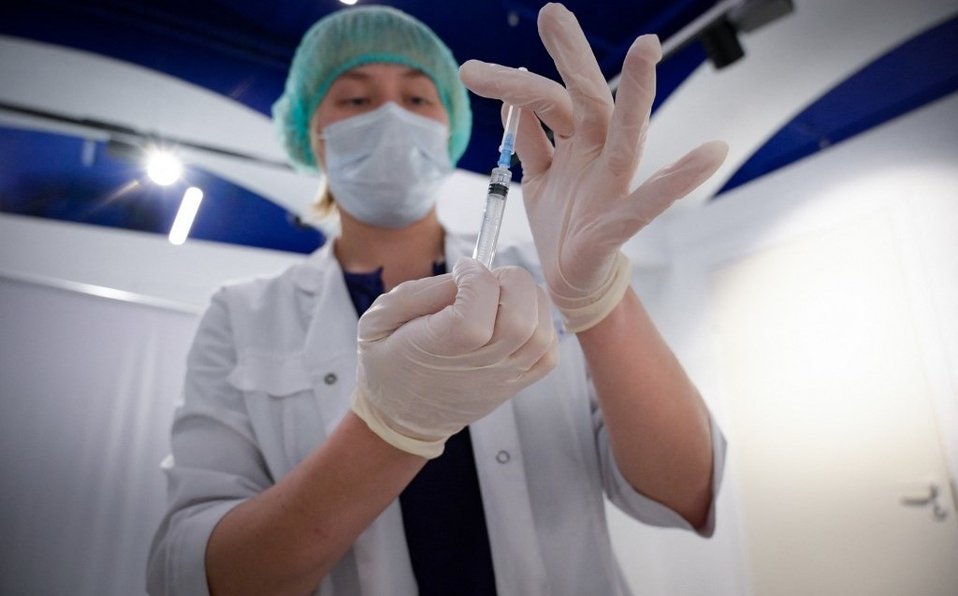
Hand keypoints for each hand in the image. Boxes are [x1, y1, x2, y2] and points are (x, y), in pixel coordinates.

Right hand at [351, 258, 557, 458]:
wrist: (402, 416)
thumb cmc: (389, 362)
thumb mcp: (377, 322)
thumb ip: (415, 294)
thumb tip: (462, 278)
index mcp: (436, 350)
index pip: (474, 314)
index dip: (474, 279)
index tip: (461, 271)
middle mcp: (477, 367)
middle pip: (520, 320)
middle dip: (510, 282)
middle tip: (487, 279)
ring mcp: (502, 377)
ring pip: (541, 332)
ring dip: (529, 300)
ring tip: (501, 294)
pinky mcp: (517, 383)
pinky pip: (549, 352)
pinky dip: (542, 326)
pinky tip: (515, 317)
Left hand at [460, 3, 727, 331]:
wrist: (569, 280)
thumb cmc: (562, 224)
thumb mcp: (539, 176)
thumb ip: (532, 139)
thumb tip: (515, 100)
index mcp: (574, 145)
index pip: (553, 98)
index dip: (539, 67)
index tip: (546, 13)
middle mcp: (596, 156)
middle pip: (585, 99)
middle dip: (570, 58)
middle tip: (553, 12)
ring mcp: (610, 187)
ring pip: (623, 134)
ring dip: (636, 92)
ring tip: (647, 48)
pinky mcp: (618, 224)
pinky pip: (649, 201)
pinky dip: (681, 178)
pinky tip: (712, 153)